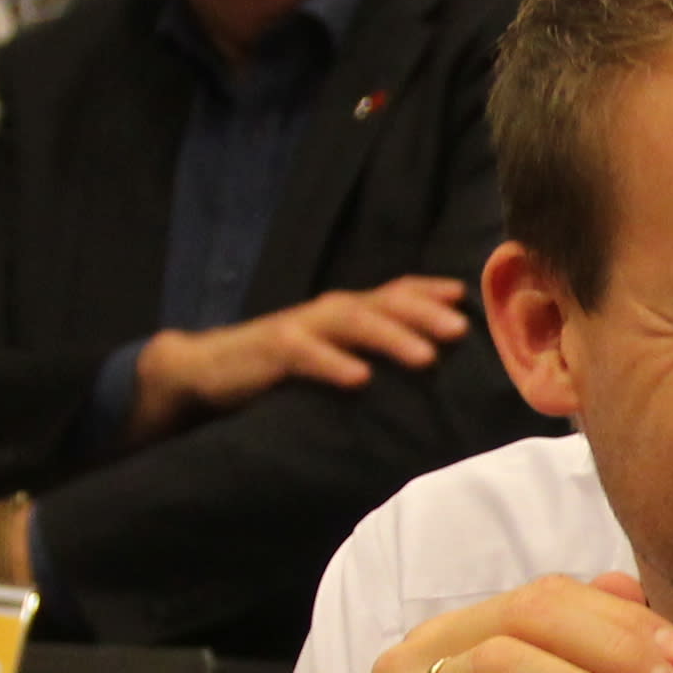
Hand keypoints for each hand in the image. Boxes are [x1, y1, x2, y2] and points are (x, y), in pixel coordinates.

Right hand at [128, 275, 476, 444]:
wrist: (206, 372)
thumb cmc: (280, 370)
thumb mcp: (330, 358)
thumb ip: (369, 356)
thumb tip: (427, 372)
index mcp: (345, 312)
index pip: (394, 293)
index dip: (429, 292)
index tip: (467, 300)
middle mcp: (326, 312)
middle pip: (382, 303)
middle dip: (424, 314)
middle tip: (461, 332)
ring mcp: (298, 327)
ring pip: (351, 321)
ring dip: (391, 338)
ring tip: (426, 358)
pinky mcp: (270, 350)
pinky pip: (305, 353)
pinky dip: (333, 364)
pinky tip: (360, 379)